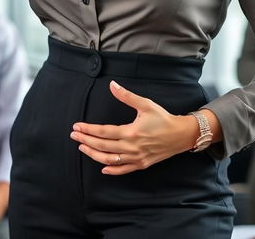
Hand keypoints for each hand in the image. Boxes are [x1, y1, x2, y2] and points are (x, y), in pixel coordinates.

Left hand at [70, 80, 199, 174]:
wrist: (181, 135)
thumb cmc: (163, 118)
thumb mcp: (145, 104)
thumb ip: (126, 96)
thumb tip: (112, 84)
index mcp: (131, 132)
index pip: (103, 132)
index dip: (88, 130)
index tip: (77, 126)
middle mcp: (132, 147)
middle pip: (103, 146)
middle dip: (86, 141)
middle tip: (74, 136)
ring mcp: (136, 158)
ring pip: (110, 160)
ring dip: (94, 155)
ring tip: (82, 148)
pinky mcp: (141, 164)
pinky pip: (123, 170)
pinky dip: (112, 170)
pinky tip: (102, 168)